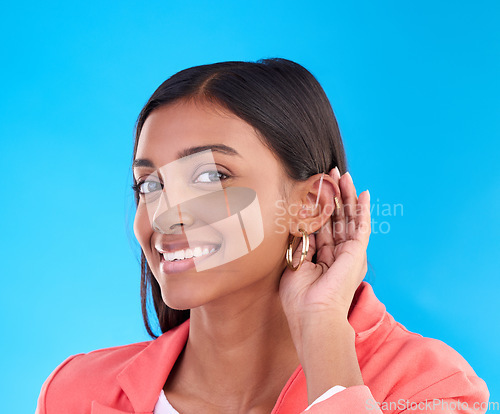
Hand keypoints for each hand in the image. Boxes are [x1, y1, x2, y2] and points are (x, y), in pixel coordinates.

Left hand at [279, 169, 370, 333]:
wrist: (313, 315)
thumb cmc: (300, 298)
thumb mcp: (295, 263)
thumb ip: (301, 243)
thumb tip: (301, 223)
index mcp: (323, 259)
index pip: (322, 227)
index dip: (319, 207)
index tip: (314, 188)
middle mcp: (338, 254)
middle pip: (337, 218)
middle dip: (333, 195)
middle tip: (331, 173)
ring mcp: (349, 252)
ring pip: (349, 217)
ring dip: (346, 195)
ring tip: (344, 175)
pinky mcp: (357, 251)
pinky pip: (362, 225)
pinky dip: (363, 209)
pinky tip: (363, 193)